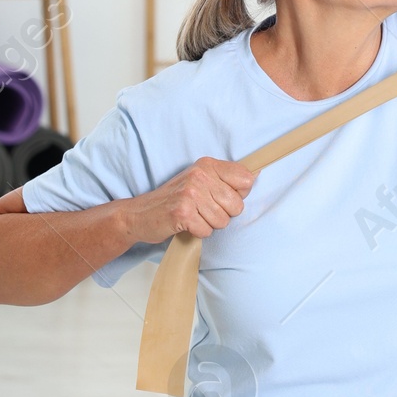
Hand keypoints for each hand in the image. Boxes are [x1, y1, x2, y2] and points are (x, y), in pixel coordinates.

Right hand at [129, 158, 253, 244]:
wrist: (140, 214)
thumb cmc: (174, 199)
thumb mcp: (200, 180)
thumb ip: (226, 178)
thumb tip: (256, 175)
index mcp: (207, 165)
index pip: (246, 180)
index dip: (238, 195)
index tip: (220, 196)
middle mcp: (199, 175)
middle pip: (237, 205)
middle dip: (223, 214)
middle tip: (203, 209)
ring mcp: (190, 193)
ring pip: (223, 221)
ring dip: (209, 224)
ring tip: (193, 216)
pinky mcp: (182, 212)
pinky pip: (207, 231)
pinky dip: (197, 232)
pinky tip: (185, 223)